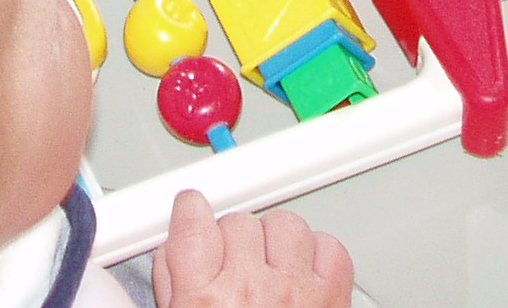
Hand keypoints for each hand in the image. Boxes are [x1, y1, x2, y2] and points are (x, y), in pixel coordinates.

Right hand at [151, 191, 352, 307]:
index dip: (192, 208)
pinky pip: (329, 247)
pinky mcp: (333, 297)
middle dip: (234, 236)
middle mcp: (250, 289)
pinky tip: (302, 273)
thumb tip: (176, 244)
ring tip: (269, 268)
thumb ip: (174, 277)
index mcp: (204, 299)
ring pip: (285, 223)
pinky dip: (317, 254)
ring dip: (276, 240)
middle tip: (232, 262)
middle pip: (239, 219)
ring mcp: (295, 290)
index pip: (193, 218)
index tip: (193, 210)